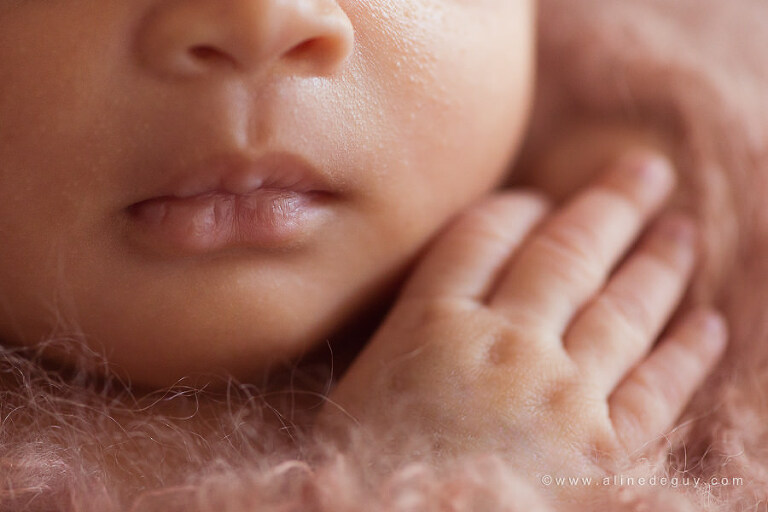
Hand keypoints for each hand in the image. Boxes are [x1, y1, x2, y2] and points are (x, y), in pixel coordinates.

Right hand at [322, 152, 726, 492]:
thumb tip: (435, 302)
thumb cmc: (364, 472)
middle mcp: (503, 345)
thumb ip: (400, 337)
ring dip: (657, 264)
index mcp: (429, 325)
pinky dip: (686, 354)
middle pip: (565, 254)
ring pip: (621, 310)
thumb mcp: (356, 393)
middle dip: (610, 206)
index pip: (484, 237)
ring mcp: (559, 395)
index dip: (518, 208)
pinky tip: (707, 325)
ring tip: (680, 230)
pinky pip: (657, 389)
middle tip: (646, 170)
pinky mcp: (604, 454)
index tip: (540, 198)